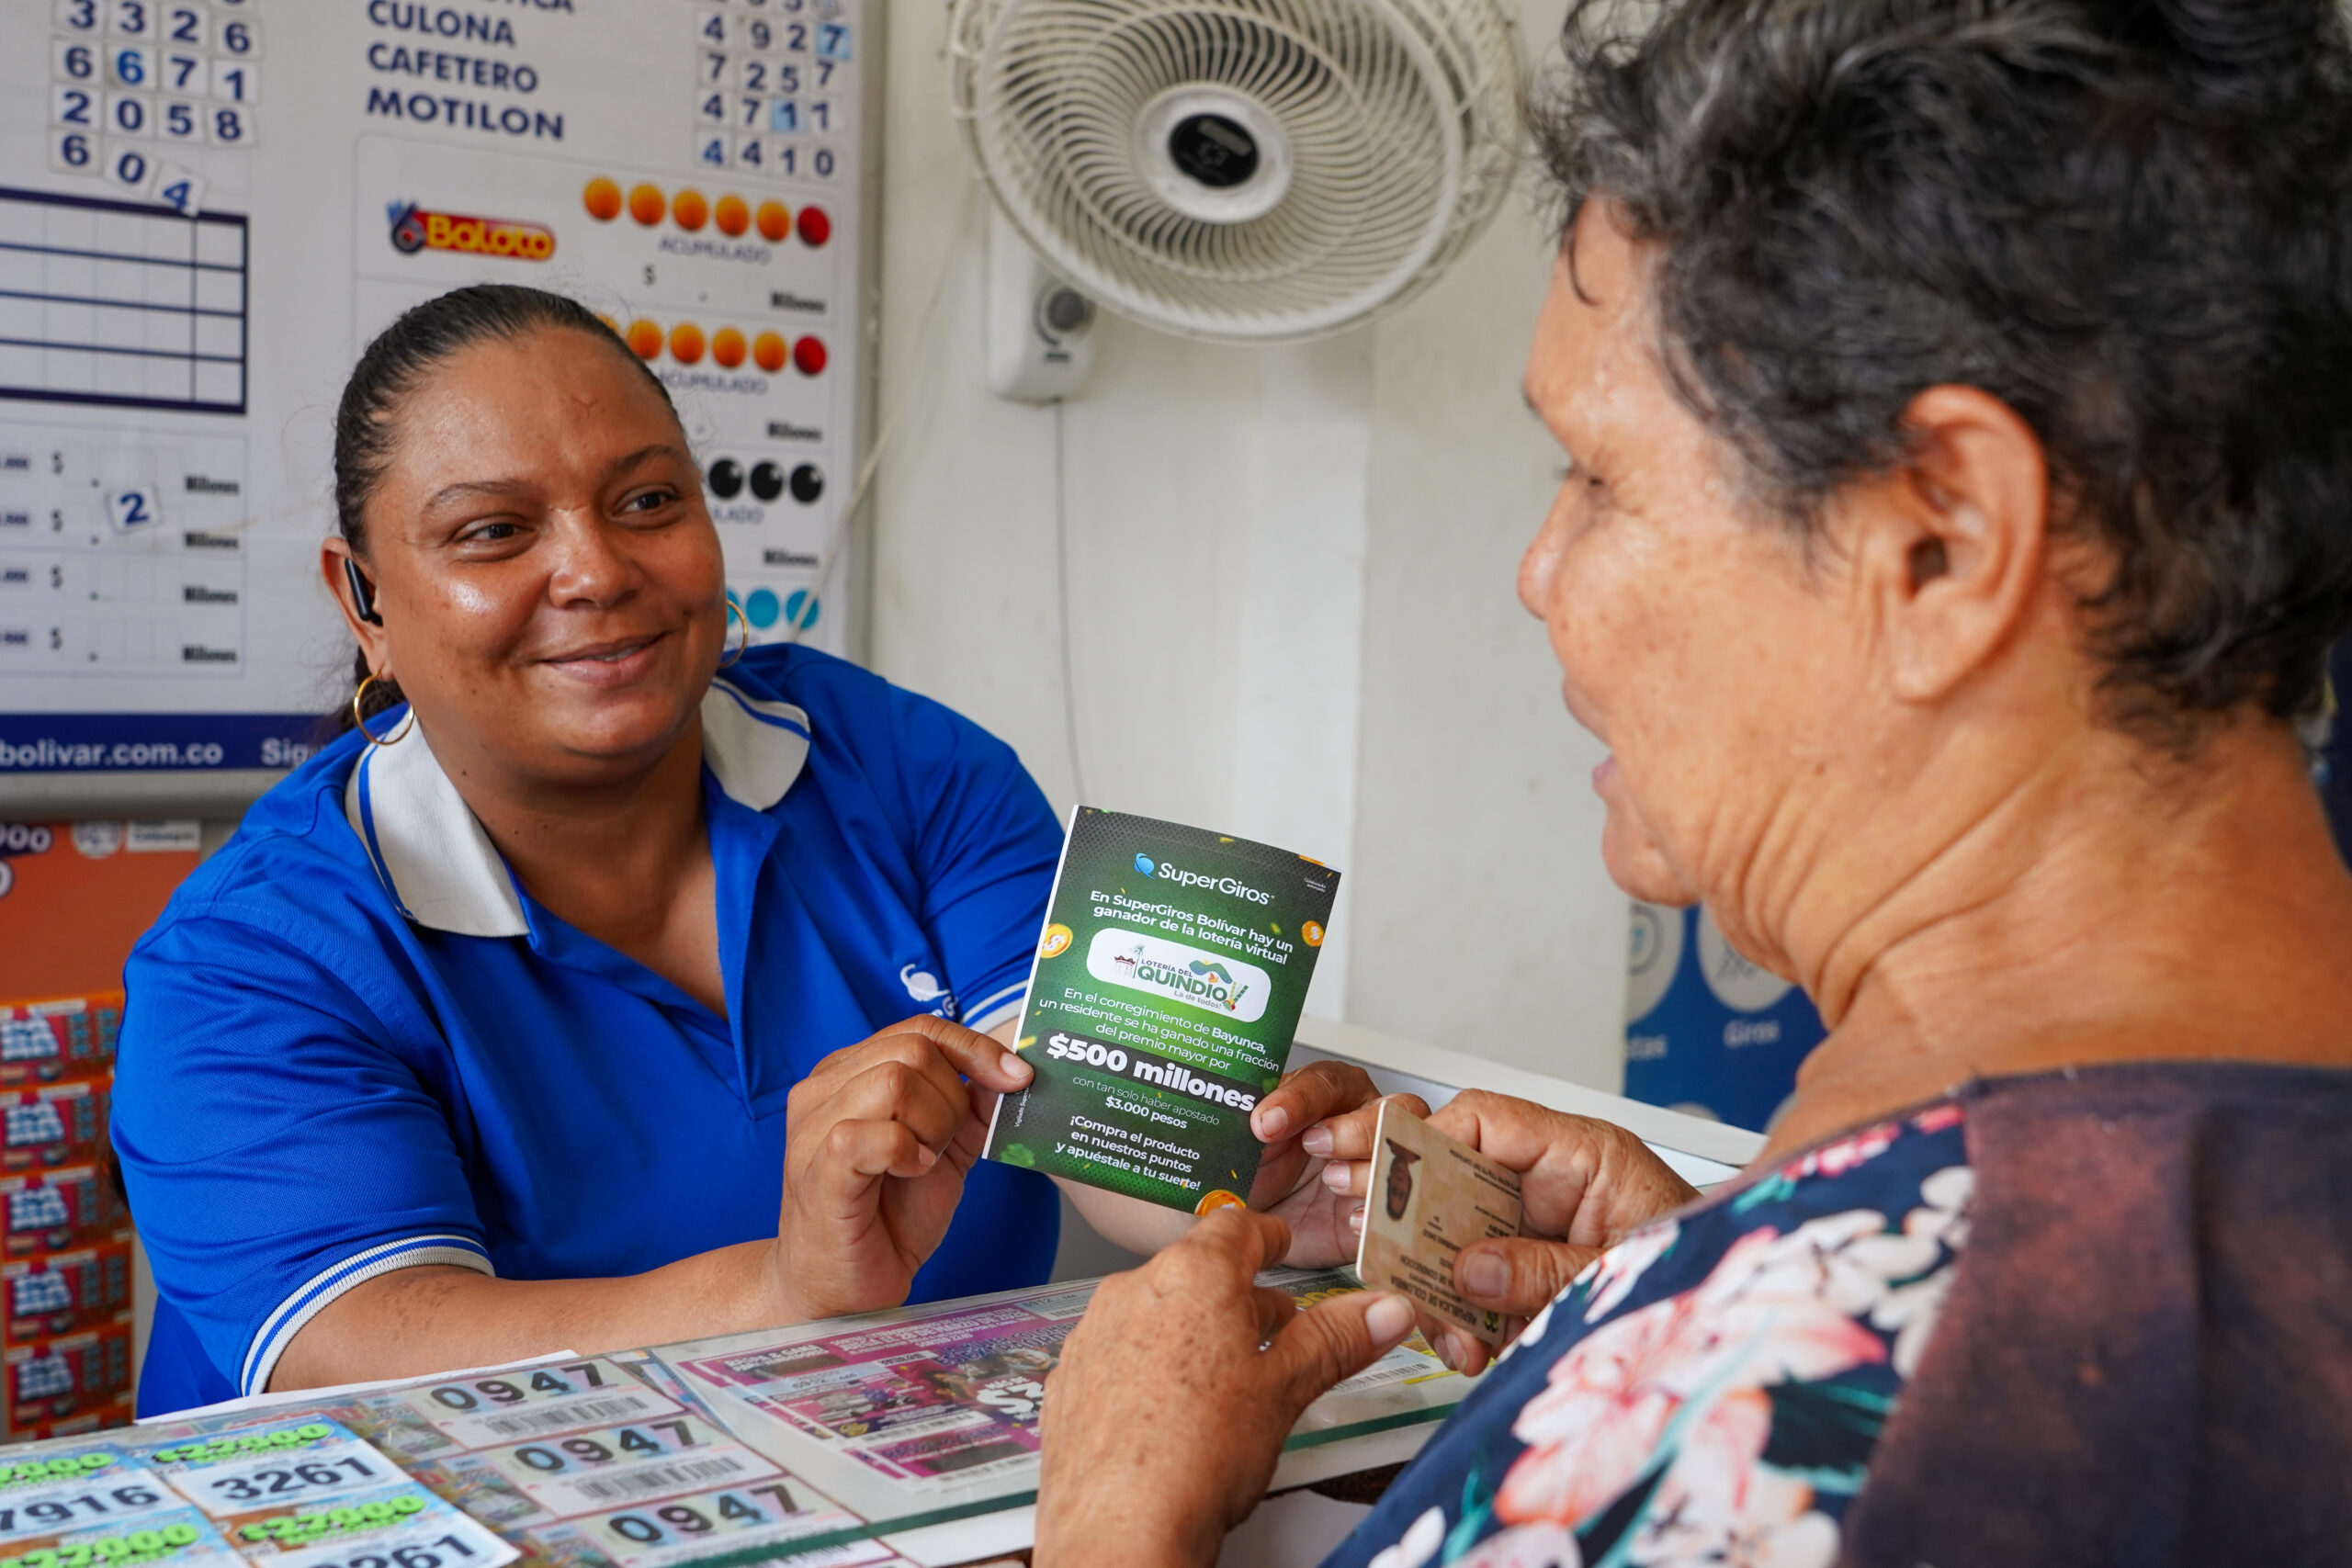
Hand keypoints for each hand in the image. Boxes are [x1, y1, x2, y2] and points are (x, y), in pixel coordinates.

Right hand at [776, 1015, 1033, 1321]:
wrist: (842, 1287)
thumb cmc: (885, 1217)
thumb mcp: (941, 1149)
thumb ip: (969, 1108)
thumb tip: (1011, 1072)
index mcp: (848, 1074)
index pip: (918, 1029)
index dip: (975, 1047)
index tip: (1018, 1078)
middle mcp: (823, 1091)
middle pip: (912, 1049)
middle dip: (952, 1098)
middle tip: (944, 1146)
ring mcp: (814, 1128)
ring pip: (895, 1081)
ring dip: (932, 1124)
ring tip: (923, 1162)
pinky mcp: (819, 1170)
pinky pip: (875, 1134)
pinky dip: (908, 1152)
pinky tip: (910, 1174)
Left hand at [1035, 1210, 1415, 1567]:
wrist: (1121, 1531)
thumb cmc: (1199, 1457)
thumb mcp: (1286, 1392)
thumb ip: (1334, 1341)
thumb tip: (1384, 1310)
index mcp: (1193, 1276)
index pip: (1235, 1228)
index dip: (1265, 1236)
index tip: (1278, 1242)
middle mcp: (1133, 1291)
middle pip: (1195, 1272)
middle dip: (1238, 1297)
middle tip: (1274, 1328)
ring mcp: (1093, 1335)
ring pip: (1153, 1312)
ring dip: (1191, 1330)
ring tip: (1225, 1377)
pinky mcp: (1069, 1380)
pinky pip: (1118, 1353)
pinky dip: (1148, 1365)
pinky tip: (1171, 1410)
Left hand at [1243, 1060, 1388, 1264]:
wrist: (1253, 1228)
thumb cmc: (1252, 1173)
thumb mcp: (1240, 1145)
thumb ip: (1243, 1125)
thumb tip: (1241, 1119)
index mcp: (1327, 1094)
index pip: (1325, 1082)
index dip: (1298, 1099)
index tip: (1265, 1123)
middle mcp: (1364, 1123)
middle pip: (1392, 1108)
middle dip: (1356, 1127)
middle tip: (1313, 1145)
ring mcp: (1379, 1167)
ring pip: (1408, 1152)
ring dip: (1370, 1165)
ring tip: (1331, 1182)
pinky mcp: (1382, 1212)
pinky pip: (1402, 1207)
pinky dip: (1381, 1211)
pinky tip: (1350, 1217)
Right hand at [1304, 1089, 1700, 1371]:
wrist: (1743, 1329)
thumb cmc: (1704, 1274)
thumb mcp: (1623, 1274)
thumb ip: (1545, 1269)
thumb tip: (1468, 1268)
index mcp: (1584, 1156)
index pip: (1483, 1120)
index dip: (1427, 1142)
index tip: (1389, 1179)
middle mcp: (1555, 1186)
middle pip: (1456, 1181)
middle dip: (1418, 1226)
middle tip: (1385, 1254)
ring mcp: (1540, 1231)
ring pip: (1457, 1240)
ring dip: (1440, 1289)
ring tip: (1449, 1333)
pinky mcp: (1534, 1276)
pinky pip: (1477, 1286)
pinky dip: (1464, 1320)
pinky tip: (1470, 1347)